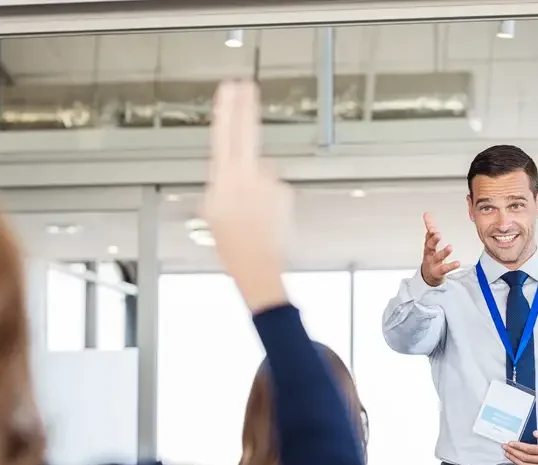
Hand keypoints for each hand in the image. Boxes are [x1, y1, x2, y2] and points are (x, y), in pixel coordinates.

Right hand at [201, 80, 290, 312]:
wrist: (257, 264)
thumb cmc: (232, 244)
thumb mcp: (211, 211)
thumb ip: (221, 184)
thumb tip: (228, 174)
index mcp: (224, 178)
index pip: (225, 135)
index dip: (228, 110)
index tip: (230, 89)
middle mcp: (249, 175)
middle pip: (247, 132)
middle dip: (245, 108)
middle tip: (245, 86)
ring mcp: (270, 183)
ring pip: (261, 173)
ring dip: (257, 185)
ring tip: (250, 212)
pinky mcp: (285, 193)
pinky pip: (273, 189)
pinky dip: (269, 199)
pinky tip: (263, 217)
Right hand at [420, 213, 460, 286]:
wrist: (429, 275)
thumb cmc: (431, 255)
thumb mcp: (430, 241)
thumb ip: (430, 227)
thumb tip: (427, 214)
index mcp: (428, 245)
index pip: (428, 237)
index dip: (430, 233)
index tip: (433, 228)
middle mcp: (430, 254)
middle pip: (430, 246)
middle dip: (433, 240)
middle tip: (438, 234)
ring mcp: (434, 263)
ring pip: (438, 257)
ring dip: (443, 252)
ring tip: (450, 247)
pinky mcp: (439, 271)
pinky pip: (445, 269)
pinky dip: (451, 266)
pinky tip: (457, 263)